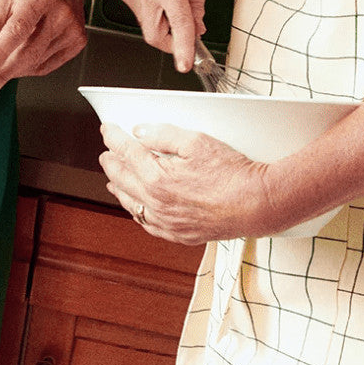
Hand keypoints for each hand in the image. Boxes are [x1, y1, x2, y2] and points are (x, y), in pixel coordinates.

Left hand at [0, 0, 91, 101]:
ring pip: (36, 63)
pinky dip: (29, 69)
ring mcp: (71, 29)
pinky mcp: (77, 41)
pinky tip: (19, 62)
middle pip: (28, 52)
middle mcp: (59, 13)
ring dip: (13, 72)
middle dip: (2, 74)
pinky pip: (47, 66)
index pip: (17, 29)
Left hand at [98, 121, 278, 243]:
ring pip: (130, 204)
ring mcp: (166, 222)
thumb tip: (139, 132)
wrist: (256, 204)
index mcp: (157, 178)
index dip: (114, 138)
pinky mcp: (178, 234)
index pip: (125, 152)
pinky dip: (136, 211)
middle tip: (107, 152)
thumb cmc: (232, 174)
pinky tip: (137, 206)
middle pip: (122, 179)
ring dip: (118, 187)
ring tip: (113, 178)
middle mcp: (156, 203)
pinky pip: (146, 223)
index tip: (108, 130)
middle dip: (111, 162)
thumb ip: (164, 135)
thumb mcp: (197, 141)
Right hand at [119, 0, 210, 74]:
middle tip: (190, 31)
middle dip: (174, 40)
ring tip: (176, 1)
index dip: (182, 48)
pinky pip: (143, 18)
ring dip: (166, 26)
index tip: (185, 65)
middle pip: (156, 35)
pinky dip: (157, 16)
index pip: (177, 24)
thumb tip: (195, 34)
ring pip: (149, 29)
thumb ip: (197, 10)